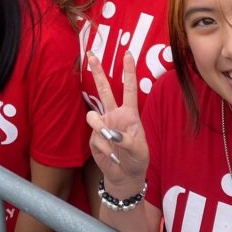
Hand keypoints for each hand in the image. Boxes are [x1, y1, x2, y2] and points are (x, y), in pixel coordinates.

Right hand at [86, 52, 148, 194]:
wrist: (125, 176)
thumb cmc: (137, 160)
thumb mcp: (140, 151)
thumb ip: (129, 140)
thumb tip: (112, 133)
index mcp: (129, 114)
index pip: (129, 89)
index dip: (128, 72)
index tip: (127, 54)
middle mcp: (114, 115)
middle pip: (104, 89)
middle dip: (97, 72)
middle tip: (91, 55)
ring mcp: (103, 125)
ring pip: (93, 116)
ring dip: (101, 129)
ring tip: (111, 142)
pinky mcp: (93, 138)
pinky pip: (95, 137)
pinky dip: (104, 147)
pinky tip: (112, 155)